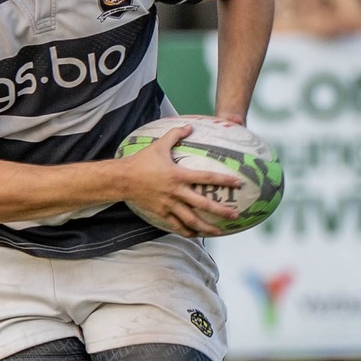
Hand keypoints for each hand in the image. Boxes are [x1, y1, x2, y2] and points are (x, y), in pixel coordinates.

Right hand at [120, 124, 242, 235]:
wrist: (122, 179)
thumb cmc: (141, 161)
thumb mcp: (159, 145)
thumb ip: (175, 134)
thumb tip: (190, 126)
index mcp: (179, 175)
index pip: (206, 178)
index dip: (223, 180)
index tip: (238, 183)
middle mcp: (176, 192)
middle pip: (203, 204)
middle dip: (220, 211)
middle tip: (235, 216)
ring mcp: (169, 205)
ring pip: (191, 220)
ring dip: (206, 227)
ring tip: (219, 232)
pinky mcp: (161, 213)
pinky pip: (176, 226)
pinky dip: (187, 231)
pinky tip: (196, 235)